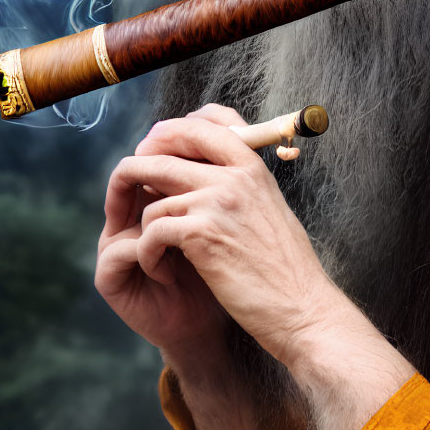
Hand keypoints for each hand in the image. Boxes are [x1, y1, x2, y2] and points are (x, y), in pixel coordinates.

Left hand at [100, 104, 336, 368]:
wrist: (302, 308)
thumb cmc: (285, 267)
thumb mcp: (267, 209)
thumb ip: (238, 185)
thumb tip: (199, 172)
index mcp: (252, 166)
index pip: (205, 121)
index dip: (171, 129)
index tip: (155, 146)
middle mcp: (235, 175)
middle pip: (167, 146)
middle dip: (138, 164)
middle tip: (128, 191)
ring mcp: (217, 201)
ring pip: (151, 186)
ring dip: (140, 219)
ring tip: (150, 245)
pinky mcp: (202, 233)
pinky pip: (151, 227)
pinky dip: (146, 250)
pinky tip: (159, 267)